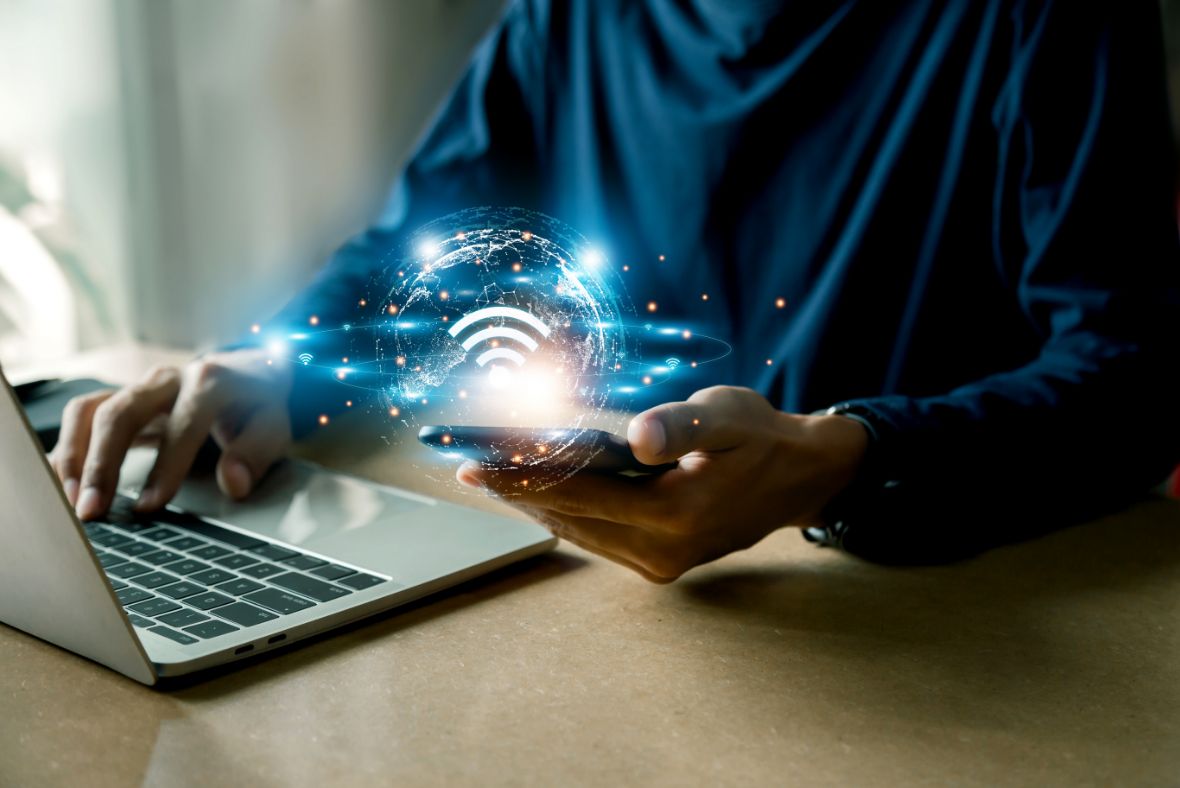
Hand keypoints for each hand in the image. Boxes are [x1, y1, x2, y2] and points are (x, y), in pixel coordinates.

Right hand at [49, 349, 291, 519]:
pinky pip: (79, 416)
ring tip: (73, 503)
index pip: (184, 420)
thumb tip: (233, 484)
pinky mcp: (117, 395)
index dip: (167, 464)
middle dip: (102, 464)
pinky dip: (67, 450)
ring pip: (89, 411)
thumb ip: (256, 452)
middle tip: (92, 511)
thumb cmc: (255, 404)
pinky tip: (65, 485)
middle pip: (121, 412)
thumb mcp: (272, 425)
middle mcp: (166, 379)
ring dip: (74, 458)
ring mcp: (137, 385)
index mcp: (210, 382)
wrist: (242, 370)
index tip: (150, 506)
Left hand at [458, 386, 867, 582]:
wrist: (800, 478)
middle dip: (517, 491)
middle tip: (467, 467)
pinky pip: (598, 538)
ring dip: (536, 504)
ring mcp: (661, 564)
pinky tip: (539, 492)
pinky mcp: (660, 564)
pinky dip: (566, 513)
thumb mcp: (729, 416)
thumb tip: (637, 439)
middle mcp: (663, 550)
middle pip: (570, 518)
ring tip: (492, 477)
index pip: (581, 494)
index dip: (524, 475)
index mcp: (676, 515)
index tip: (475, 462)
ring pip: (580, 533)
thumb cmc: (762, 438)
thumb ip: (682, 426)